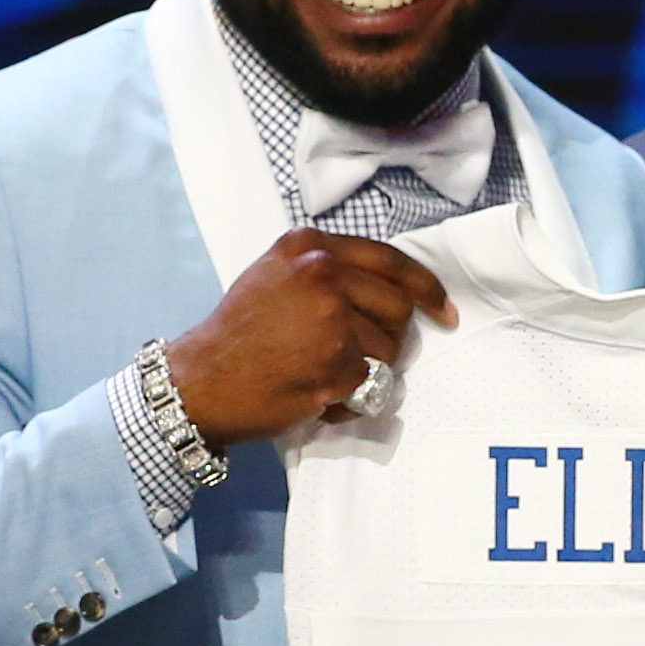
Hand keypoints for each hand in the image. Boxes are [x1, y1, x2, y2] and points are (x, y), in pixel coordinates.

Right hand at [162, 229, 452, 443]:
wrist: (200, 380)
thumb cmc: (238, 333)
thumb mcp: (277, 276)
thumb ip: (327, 271)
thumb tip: (391, 290)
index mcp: (310, 247)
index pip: (390, 261)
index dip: (426, 288)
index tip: (444, 310)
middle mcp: (322, 274)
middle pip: (398, 307)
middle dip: (389, 338)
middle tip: (354, 355)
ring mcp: (332, 319)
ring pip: (390, 350)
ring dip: (367, 371)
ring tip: (321, 373)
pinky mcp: (337, 363)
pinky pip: (373, 385)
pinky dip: (351, 398)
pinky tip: (315, 393)